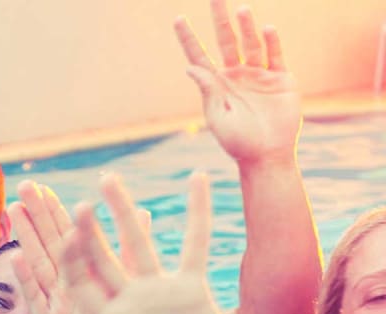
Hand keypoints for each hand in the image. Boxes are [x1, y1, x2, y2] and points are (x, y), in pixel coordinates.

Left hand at [13, 172, 240, 313]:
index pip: (80, 283)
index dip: (70, 260)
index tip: (60, 235)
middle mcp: (127, 299)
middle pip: (100, 257)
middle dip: (86, 231)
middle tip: (74, 203)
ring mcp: (157, 290)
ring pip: (138, 242)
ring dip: (124, 211)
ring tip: (108, 179)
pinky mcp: (190, 287)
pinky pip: (195, 244)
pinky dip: (199, 213)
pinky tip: (199, 179)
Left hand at [174, 0, 299, 162]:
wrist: (267, 155)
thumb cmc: (238, 143)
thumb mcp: (218, 118)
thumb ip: (207, 91)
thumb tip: (190, 68)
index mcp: (217, 86)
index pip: (199, 57)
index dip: (188, 38)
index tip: (178, 19)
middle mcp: (236, 76)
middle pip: (226, 41)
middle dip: (220, 18)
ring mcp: (259, 75)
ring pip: (251, 43)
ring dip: (246, 27)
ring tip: (241, 11)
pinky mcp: (280, 78)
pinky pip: (275, 54)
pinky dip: (271, 41)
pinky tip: (266, 28)